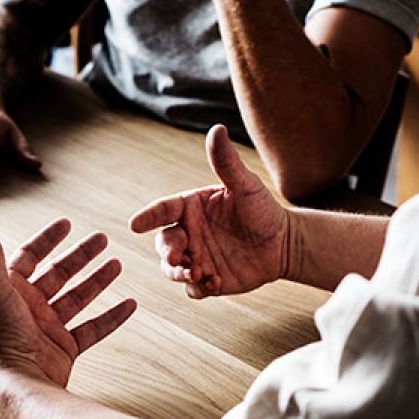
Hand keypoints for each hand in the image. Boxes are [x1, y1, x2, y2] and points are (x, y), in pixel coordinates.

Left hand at [0, 218, 135, 389]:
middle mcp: (30, 308)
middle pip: (59, 274)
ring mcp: (48, 329)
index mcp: (11, 291)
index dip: (47, 239)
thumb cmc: (2, 337)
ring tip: (117, 264)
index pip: (30, 257)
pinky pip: (93, 329)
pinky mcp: (65, 349)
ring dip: (97, 281)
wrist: (18, 382)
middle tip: (102, 238)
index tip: (66, 224)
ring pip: (78, 298)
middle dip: (80, 255)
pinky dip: (112, 317)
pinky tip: (129, 304)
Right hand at [129, 125, 287, 298]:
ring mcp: (196, 257)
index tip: (135, 225)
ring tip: (197, 274)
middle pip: (163, 243)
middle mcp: (188, 233)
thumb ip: (226, 162)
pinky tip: (216, 281)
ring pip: (171, 269)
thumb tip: (217, 129)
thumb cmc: (262, 209)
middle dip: (167, 252)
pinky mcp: (207, 280)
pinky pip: (192, 289)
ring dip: (179, 272)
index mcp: (190, 208)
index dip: (147, 216)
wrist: (283, 243)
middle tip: (178, 259)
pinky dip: (198, 288)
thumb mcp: (245, 185)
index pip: (162, 210)